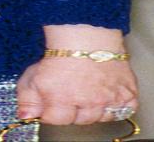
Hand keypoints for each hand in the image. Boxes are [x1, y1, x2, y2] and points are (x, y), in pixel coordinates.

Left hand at [16, 56, 138, 124]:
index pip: (55, 120)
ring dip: (94, 108)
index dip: (51, 110)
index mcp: (62, 99)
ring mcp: (109, 100)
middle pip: (79, 120)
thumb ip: (27, 99)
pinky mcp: (128, 95)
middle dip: (72, 109)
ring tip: (87, 89)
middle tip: (70, 91)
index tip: (51, 102)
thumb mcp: (34, 74)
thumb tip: (25, 117)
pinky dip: (116, 105)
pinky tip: (106, 93)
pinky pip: (123, 111)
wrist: (87, 33)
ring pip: (101, 117)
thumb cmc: (62, 50)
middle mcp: (88, 103)